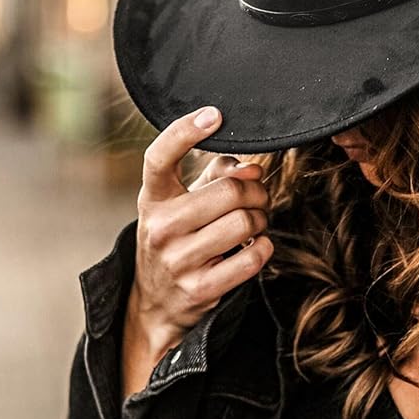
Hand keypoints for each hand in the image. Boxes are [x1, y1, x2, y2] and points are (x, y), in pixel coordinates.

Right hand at [127, 105, 273, 360]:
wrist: (157, 303)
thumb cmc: (179, 238)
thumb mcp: (183, 202)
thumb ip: (215, 175)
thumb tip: (250, 168)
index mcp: (153, 198)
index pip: (159, 157)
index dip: (185, 131)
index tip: (215, 115)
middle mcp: (160, 227)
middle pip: (229, 192)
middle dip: (257, 191)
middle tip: (259, 196)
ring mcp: (178, 260)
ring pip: (245, 222)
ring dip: (262, 219)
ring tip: (256, 221)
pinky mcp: (200, 289)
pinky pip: (253, 258)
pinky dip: (264, 247)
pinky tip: (256, 246)